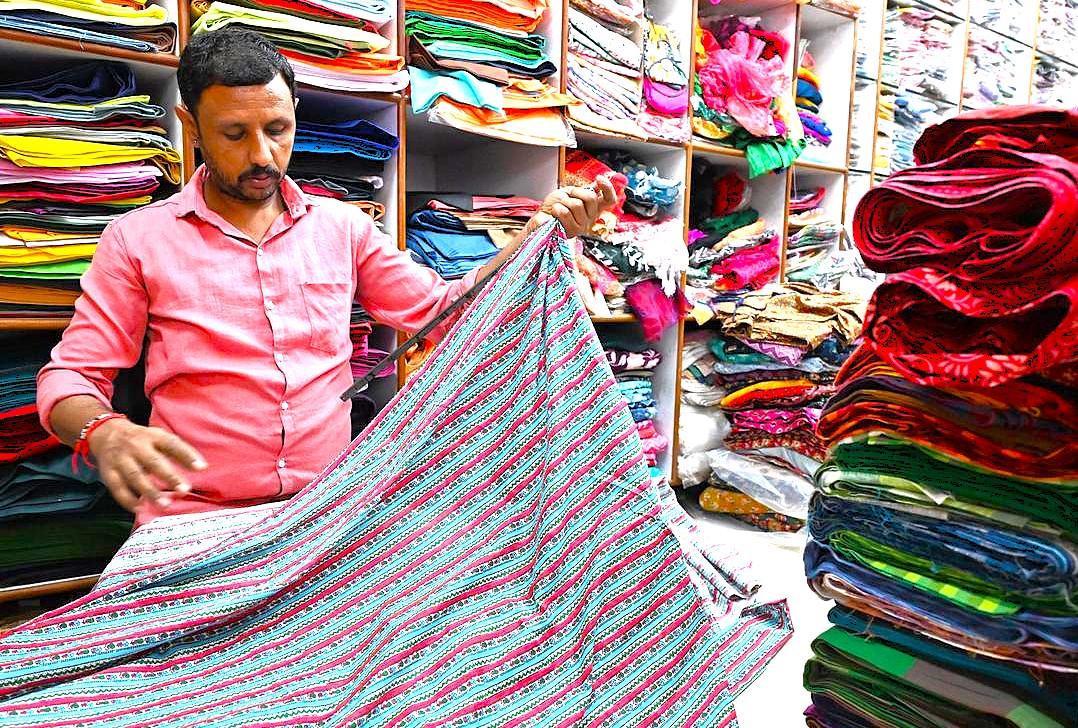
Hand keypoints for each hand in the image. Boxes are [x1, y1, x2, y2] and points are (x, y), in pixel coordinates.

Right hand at [88, 418, 206, 510]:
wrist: (106, 433)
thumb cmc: (142, 440)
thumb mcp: (160, 438)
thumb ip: (180, 452)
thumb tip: (203, 468)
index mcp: (153, 437)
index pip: (172, 444)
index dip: (187, 455)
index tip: (202, 468)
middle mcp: (136, 447)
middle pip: (153, 462)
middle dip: (169, 477)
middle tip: (184, 490)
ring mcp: (121, 460)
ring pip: (135, 477)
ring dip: (150, 492)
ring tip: (165, 504)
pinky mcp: (108, 472)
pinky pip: (118, 488)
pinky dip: (128, 500)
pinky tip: (140, 508)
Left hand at [525, 175, 617, 238]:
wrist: (541, 218)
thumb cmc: (554, 206)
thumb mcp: (569, 193)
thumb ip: (584, 190)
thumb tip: (599, 182)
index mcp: (592, 209)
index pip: (609, 199)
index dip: (608, 188)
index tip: (599, 178)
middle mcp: (590, 218)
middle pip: (591, 198)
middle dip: (576, 192)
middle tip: (567, 196)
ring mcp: (582, 226)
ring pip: (577, 204)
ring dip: (563, 202)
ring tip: (558, 208)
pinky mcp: (572, 231)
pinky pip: (566, 213)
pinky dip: (557, 209)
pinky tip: (554, 214)